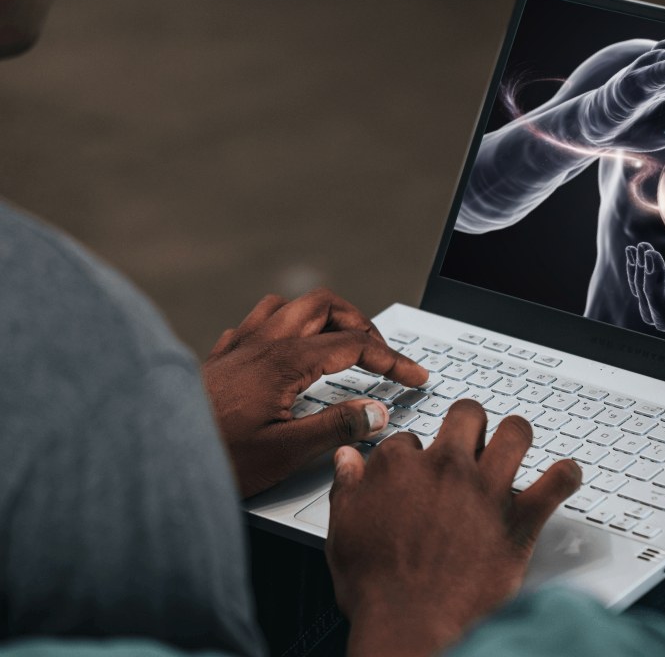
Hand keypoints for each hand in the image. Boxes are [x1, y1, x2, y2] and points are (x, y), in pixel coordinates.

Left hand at [202, 288, 427, 497]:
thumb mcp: (285, 452)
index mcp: (285, 360)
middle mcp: (262, 342)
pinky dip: (284, 326)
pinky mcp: (220, 357)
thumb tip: (377, 412)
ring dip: (322, 316)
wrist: (151, 457)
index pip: (355, 345)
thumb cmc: (213, 458)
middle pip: (325, 305)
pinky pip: (257, 321)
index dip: (392, 360)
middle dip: (360, 323)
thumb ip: (337, 428)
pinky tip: (286, 351)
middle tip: (380, 353)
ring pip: (289, 305)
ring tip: (340, 342)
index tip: (414, 376)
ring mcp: (238, 345)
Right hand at [326, 400, 581, 656]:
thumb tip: (348, 458)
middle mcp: (447, 467)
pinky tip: (565, 475)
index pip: (409, 438)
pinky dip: (565, 476)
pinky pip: (556, 483)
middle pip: (467, 415)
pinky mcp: (519, 520)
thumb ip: (347, 487)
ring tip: (515, 442)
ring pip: (516, 433)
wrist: (410, 625)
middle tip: (470, 438)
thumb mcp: (343, 530)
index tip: (416, 468)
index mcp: (401, 467)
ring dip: (517, 435)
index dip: (413, 453)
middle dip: (469, 422)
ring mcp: (487, 490)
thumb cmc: (377, 587)